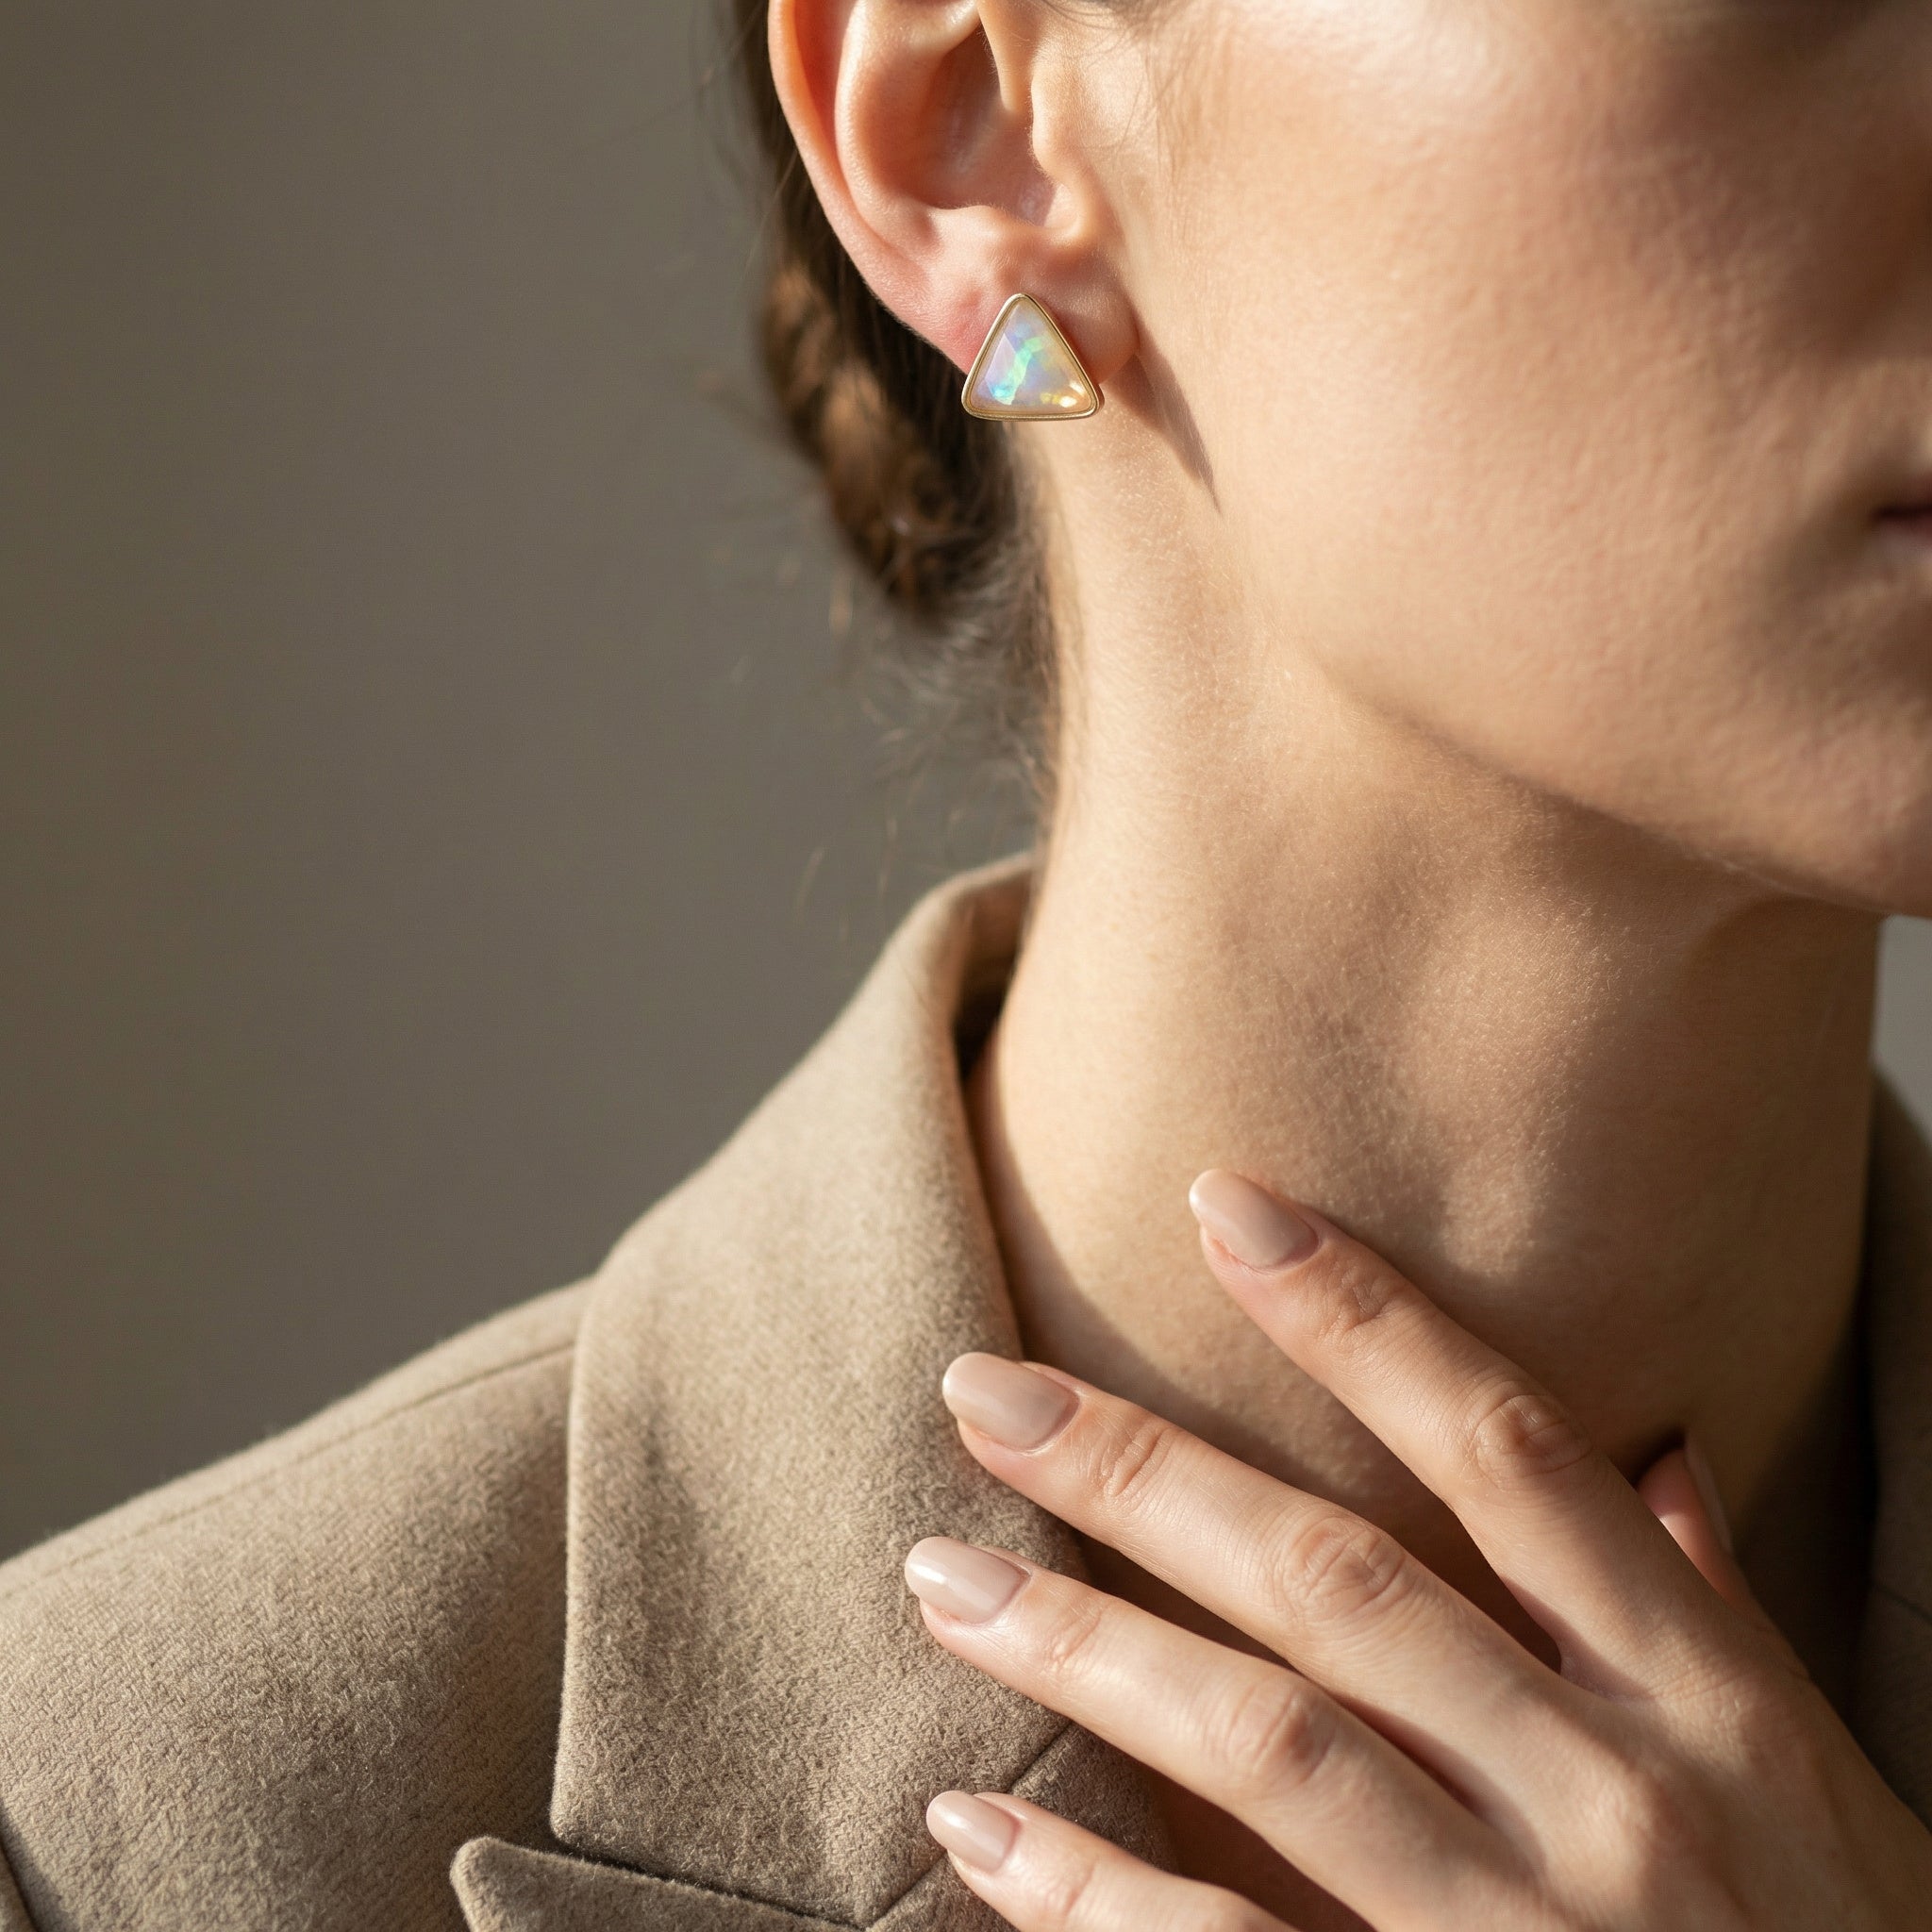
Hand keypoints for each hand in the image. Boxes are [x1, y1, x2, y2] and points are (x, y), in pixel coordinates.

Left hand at [903, 1169, 1931, 1929]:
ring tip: (943, 1579)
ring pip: (1270, 1744)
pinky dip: (1090, 1893)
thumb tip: (1658, 1458)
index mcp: (1705, 1697)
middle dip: (1143, 1472)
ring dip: (1084, 1648)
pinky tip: (979, 1827)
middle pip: (1339, 1579)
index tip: (1224, 1205)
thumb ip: (1717, 1619)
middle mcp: (1615, 1792)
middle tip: (983, 1394)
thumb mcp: (1828, 1788)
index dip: (1359, 1315)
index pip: (1507, 1449)